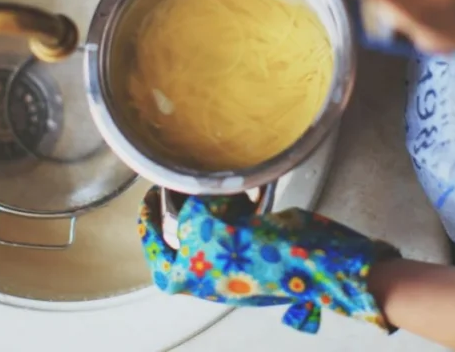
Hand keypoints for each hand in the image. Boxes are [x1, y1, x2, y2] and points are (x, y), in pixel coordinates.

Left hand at [138, 186, 399, 333]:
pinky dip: (241, 201)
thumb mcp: (201, 222)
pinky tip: (247, 187)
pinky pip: (239, 218)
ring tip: (220, 180)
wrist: (305, 259)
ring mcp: (230, 259)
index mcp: (182, 278)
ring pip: (213, 219)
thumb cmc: (247, 252)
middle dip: (188, 200)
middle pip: (184, 227)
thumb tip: (191, 187)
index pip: (152, 241)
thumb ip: (187, 203)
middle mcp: (204, 271)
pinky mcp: (255, 245)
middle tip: (188, 176)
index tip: (152, 188)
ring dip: (217, 197)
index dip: (149, 213)